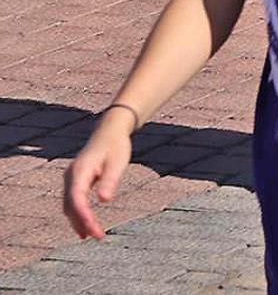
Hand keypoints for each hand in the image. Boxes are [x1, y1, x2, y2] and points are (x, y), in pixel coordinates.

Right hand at [63, 113, 134, 239]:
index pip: (77, 198)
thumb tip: (104, 200)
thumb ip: (110, 180)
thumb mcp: (117, 162)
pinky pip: (72, 202)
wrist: (109, 132)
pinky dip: (78, 214)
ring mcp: (71, 179)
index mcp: (80, 171)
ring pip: (69, 205)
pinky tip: (86, 226)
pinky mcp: (75, 182)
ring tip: (92, 235)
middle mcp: (71, 176)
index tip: (94, 229)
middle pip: (71, 205)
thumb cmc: (115, 146)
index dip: (83, 216)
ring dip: (79, 221)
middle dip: (82, 222)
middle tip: (98, 236)